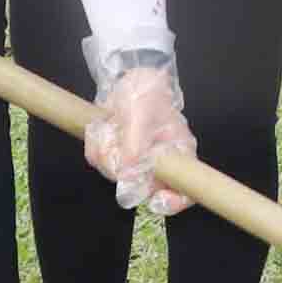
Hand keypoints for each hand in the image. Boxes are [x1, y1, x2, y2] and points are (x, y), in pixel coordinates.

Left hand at [84, 61, 194, 216]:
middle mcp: (160, 164)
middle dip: (123, 170)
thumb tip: (127, 173)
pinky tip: (103, 129)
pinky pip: (100, 164)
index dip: (174, 202)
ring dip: (106, 153)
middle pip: (143, 189)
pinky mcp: (116, 159)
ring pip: (116, 176)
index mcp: (179, 154)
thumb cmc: (145, 93)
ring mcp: (136, 164)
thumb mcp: (142, 113)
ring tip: (109, 128)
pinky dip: (96, 147)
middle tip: (115, 146)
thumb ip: (136, 145)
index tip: (157, 200)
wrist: (126, 80)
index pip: (186, 190)